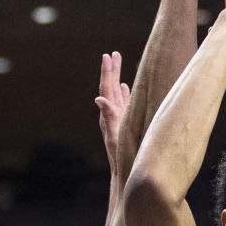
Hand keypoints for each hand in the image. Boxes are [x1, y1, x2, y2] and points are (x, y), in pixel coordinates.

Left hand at [94, 51, 129, 174]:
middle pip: (110, 88)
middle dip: (111, 71)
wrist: (124, 172)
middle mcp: (111, 114)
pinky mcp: (125, 125)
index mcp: (108, 114)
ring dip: (117, 79)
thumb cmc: (121, 156)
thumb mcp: (115, 135)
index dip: (107, 72)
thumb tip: (99, 98)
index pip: (106, 89)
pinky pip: (124, 104)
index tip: (107, 56)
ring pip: (117, 94)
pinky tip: (126, 87)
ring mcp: (118, 119)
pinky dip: (125, 93)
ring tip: (117, 65)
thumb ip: (108, 117)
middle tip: (113, 54)